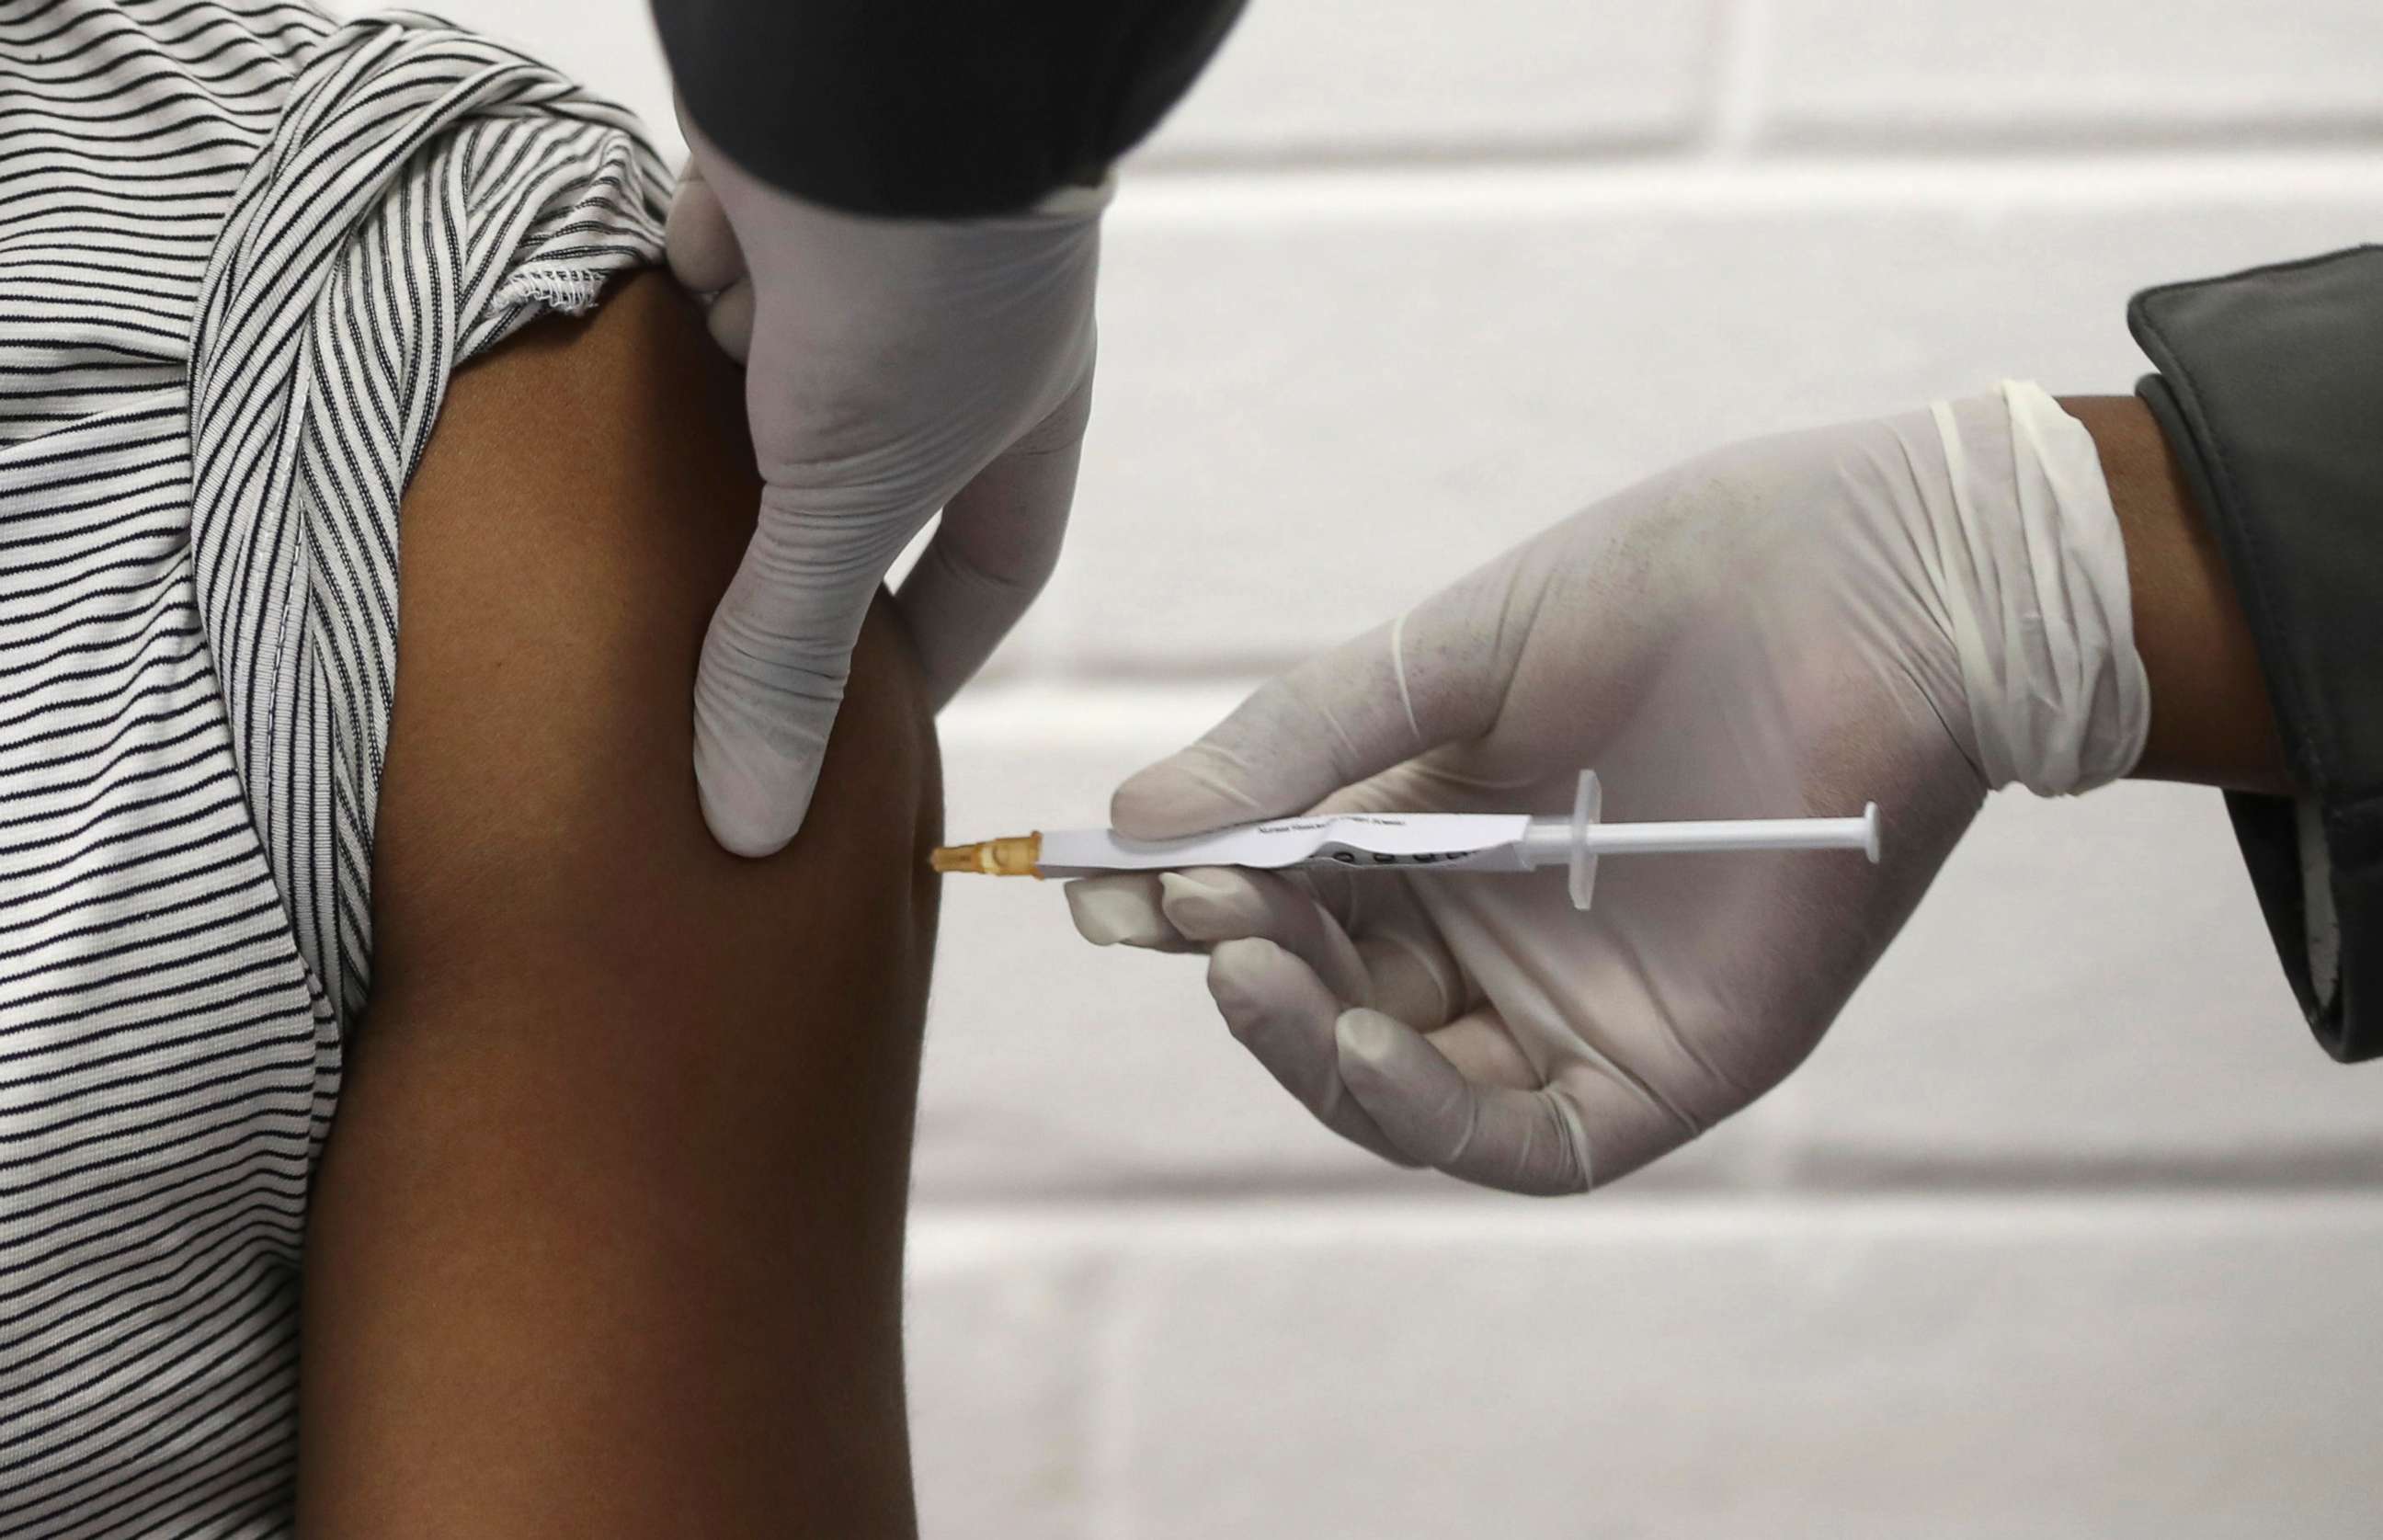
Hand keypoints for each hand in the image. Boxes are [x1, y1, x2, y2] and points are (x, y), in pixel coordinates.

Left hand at [667, 111, 1104, 853]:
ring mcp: (852, 274)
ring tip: (630, 547)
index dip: (938, 653)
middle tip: (715, 660)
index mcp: (1016, 426)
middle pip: (862, 491)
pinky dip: (665, 330)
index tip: (871, 731)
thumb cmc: (927, 289)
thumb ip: (793, 650)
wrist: (872, 70)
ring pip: (767, 392)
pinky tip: (611, 382)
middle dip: (795, 564)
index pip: (989, 570)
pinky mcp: (758, 203)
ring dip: (713, 445)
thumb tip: (749, 827)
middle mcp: (943, 355)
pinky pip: (699, 289)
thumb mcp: (853, 495)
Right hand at [1067, 386, 2147, 1192]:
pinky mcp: (1666, 1069)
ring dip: (1308, 1041)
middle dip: (1243, 956)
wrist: (1893, 582)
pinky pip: (1521, 1138)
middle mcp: (1496, 930)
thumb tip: (1133, 829)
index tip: (1099, 880)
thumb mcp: (1455, 655)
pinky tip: (1357, 1040)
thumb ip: (1305, 743)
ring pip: (1405, 1084)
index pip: (1284, 896)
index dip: (1190, 897)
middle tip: (1188, 904)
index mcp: (1440, 825)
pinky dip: (1424, 1108)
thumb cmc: (1685, 585)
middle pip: (1329, 996)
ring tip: (1243, 959)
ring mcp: (1577, 1007)